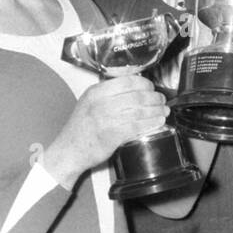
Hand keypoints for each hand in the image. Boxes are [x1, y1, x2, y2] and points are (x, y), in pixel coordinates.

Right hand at [40, 74, 167, 188]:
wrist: (68, 151)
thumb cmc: (80, 127)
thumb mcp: (89, 102)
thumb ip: (107, 92)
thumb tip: (133, 85)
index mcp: (96, 91)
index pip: (127, 80)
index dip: (145, 83)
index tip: (151, 87)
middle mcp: (102, 103)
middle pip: (137, 95)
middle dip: (154, 97)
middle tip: (162, 100)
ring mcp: (107, 119)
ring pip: (140, 110)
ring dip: (156, 110)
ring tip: (164, 111)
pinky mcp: (113, 135)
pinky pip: (138, 126)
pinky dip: (151, 123)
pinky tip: (158, 122)